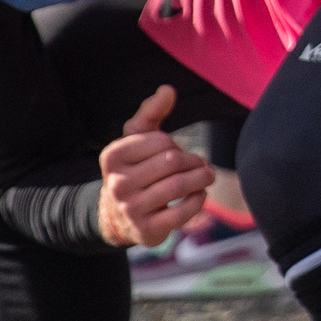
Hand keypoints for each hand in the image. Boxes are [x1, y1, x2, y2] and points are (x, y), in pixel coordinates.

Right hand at [95, 87, 218, 247]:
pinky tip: (201, 195)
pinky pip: (182, 212)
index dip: (177, 145)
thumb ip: (151, 111)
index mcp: (113, 156)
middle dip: (194, 162)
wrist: (119, 215)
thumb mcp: (136, 139)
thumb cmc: (135, 169)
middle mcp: (117, 183)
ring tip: (208, 176)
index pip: (161, 141)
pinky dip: (199, 201)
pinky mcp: (146, 230)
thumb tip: (168, 90)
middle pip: (172, 162)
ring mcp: (130, 208)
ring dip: (202, 179)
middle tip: (203, 165)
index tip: (177, 152)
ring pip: (179, 186)